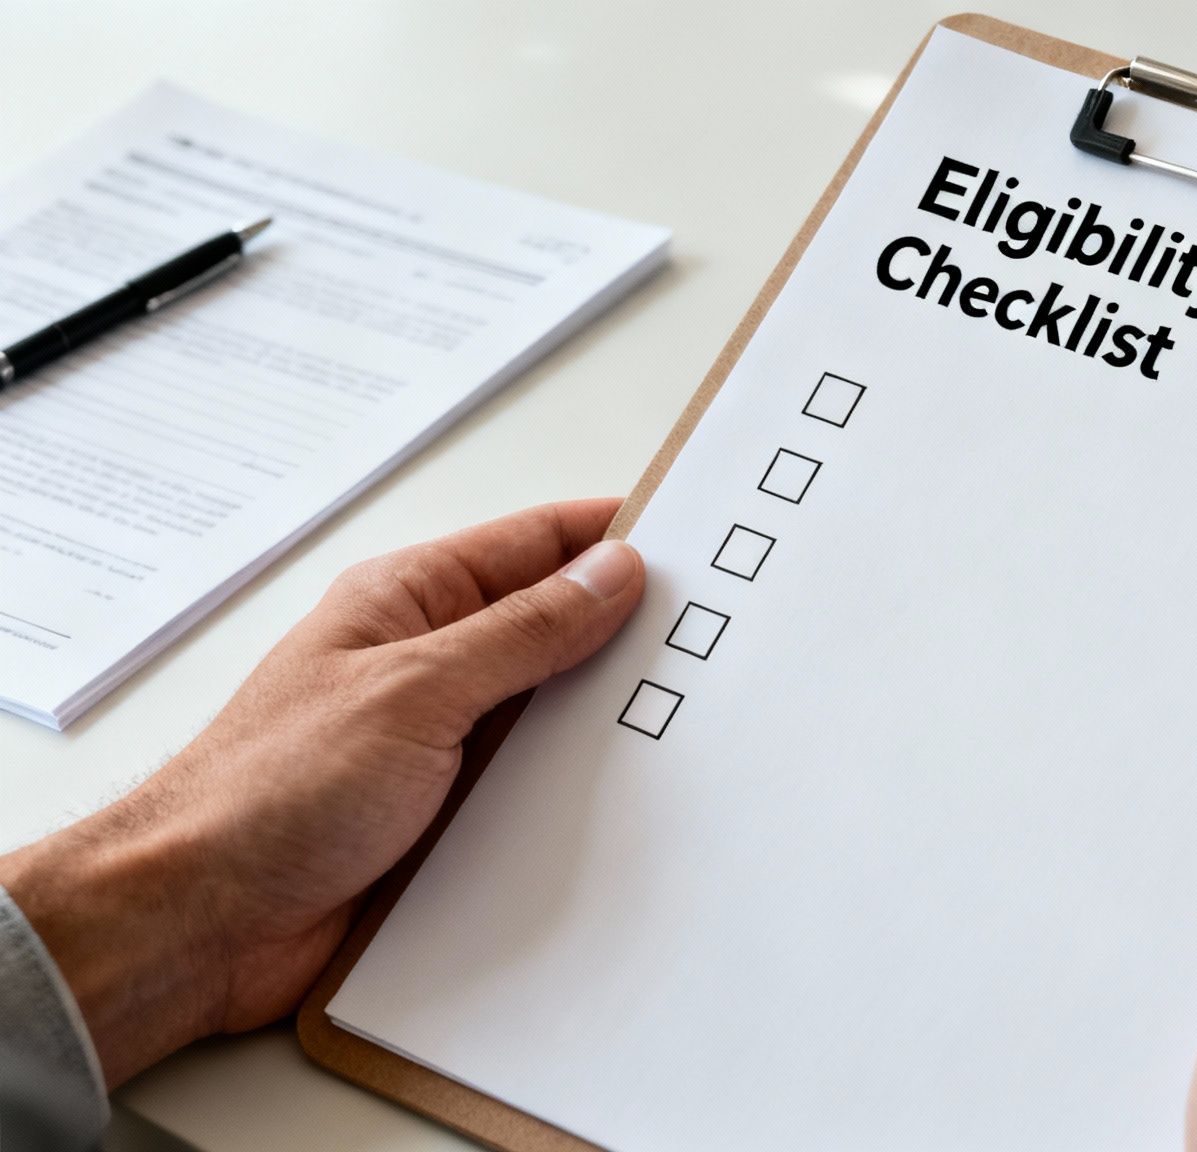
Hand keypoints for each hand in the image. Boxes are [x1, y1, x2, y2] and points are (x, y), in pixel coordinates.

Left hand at [0, 500, 643, 1085]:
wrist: (202, 919)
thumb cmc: (269, 790)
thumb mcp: (417, 689)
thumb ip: (523, 631)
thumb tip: (610, 573)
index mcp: (409, 602)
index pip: (536, 544)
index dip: (615, 537)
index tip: (699, 543)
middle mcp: (428, 663)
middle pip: (553, 628)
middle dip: (627, 634)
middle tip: (715, 641)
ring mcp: (438, 740)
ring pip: (551, 713)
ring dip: (603, 722)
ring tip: (690, 721)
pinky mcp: (445, 814)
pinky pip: (534, 788)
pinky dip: (577, 791)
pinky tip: (627, 799)